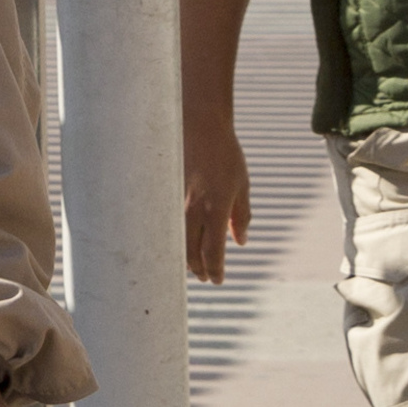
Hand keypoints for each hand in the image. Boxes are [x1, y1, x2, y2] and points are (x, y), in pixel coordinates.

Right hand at [184, 113, 252, 283]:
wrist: (200, 126)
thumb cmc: (225, 155)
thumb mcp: (242, 186)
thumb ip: (241, 216)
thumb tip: (241, 242)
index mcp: (216, 209)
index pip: (213, 252)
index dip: (216, 270)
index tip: (219, 280)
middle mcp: (193, 209)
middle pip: (191, 252)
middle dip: (198, 269)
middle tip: (206, 277)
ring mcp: (176, 202)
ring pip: (176, 241)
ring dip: (185, 257)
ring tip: (193, 264)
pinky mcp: (165, 194)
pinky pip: (167, 224)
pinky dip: (173, 238)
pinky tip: (178, 242)